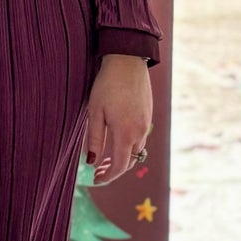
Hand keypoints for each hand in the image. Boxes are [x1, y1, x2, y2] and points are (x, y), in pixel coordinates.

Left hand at [84, 55, 151, 185]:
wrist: (128, 61)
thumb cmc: (107, 85)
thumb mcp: (95, 112)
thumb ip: (94, 139)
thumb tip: (91, 161)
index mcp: (125, 132)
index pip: (120, 165)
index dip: (108, 176)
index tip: (96, 179)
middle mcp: (140, 131)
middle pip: (131, 161)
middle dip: (115, 169)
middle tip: (98, 169)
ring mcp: (147, 123)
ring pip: (137, 149)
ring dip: (124, 157)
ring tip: (105, 156)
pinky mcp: (149, 115)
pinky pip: (141, 137)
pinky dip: (129, 144)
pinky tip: (116, 138)